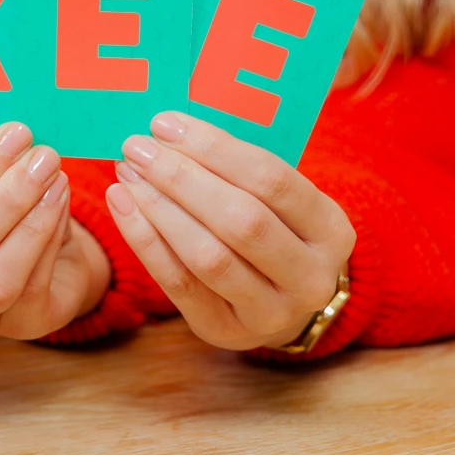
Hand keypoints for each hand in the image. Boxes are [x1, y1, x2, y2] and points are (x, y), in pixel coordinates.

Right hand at [0, 122, 109, 339]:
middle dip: (6, 198)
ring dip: (30, 224)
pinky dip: (49, 243)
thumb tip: (17, 137)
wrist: (53, 263)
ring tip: (57, 181)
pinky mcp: (16, 325)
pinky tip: (61, 207)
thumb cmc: (14, 218)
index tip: (15, 135)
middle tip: (43, 159)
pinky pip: (32, 288)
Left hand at [105, 111, 353, 351]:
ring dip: (159, 208)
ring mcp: (271, 312)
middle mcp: (310, 277)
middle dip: (182, 178)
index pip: (272, 180)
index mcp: (332, 230)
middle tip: (138, 148)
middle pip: (241, 220)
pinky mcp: (225, 330)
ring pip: (208, 256)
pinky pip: (178, 283)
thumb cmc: (274, 230)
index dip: (215, 148)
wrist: (282, 302)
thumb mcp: (279, 201)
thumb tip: (171, 127)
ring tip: (127, 174)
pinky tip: (122, 205)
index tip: (167, 124)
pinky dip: (144, 240)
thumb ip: (238, 168)